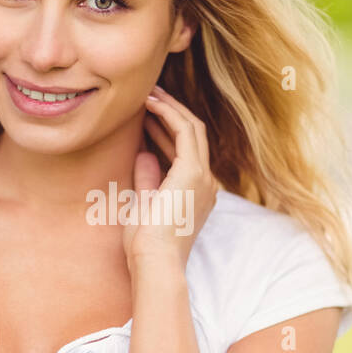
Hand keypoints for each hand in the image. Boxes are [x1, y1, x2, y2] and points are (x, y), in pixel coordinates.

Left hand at [124, 84, 217, 269]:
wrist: (154, 260)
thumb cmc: (146, 244)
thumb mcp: (145, 204)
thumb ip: (148, 179)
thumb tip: (145, 154)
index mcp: (198, 193)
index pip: (186, 152)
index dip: (166, 130)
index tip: (146, 115)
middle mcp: (207, 183)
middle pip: (193, 136)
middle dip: (172, 112)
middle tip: (150, 94)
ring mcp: (203, 177)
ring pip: (192, 129)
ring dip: (170, 108)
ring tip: (149, 92)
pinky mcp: (193, 172)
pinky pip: (185, 132)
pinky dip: (168, 114)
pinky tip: (150, 103)